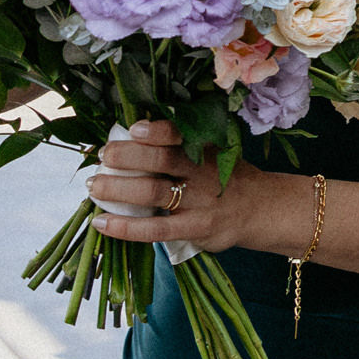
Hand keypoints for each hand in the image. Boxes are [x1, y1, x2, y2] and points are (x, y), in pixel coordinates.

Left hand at [88, 118, 263, 252]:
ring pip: (153, 192)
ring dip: (118, 188)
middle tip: (103, 157)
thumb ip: (180, 148)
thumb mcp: (214, 155)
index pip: (181, 134)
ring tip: (95, 186)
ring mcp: (201, 201)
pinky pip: (156, 229)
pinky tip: (103, 223)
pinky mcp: (197, 228)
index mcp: (206, 148)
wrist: (262, 209)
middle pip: (162, 159)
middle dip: (127, 156)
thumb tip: (126, 141)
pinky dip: (126, 227)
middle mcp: (204, 171)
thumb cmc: (227, 178)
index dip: (156, 131)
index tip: (133, 129)